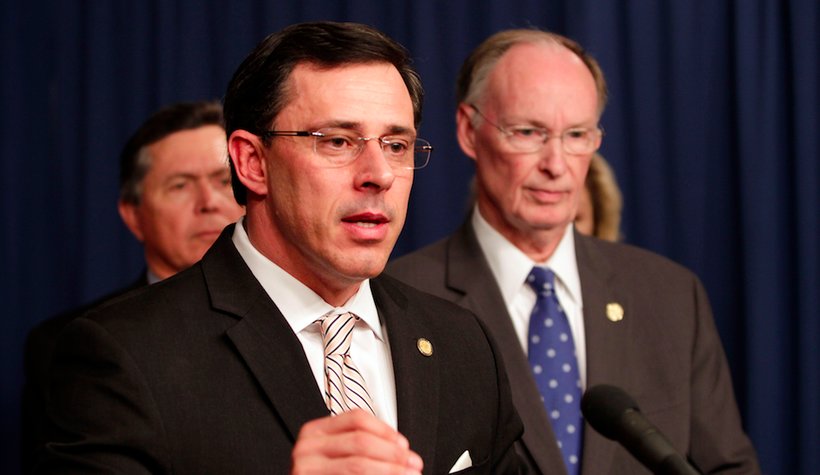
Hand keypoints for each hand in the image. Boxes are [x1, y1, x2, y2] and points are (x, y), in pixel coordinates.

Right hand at [291, 409, 422, 473]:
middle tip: (413, 464)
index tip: (404, 445)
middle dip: (393, 454)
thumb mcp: (337, 458)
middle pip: (361, 440)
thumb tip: (402, 451)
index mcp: (315, 431)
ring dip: (390, 470)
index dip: (385, 430)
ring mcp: (305, 467)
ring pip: (359, 464)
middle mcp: (307, 447)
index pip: (356, 418)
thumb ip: (361, 448)